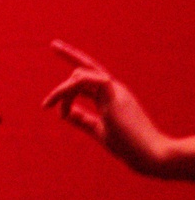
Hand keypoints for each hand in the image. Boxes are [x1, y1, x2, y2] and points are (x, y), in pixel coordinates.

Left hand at [43, 42, 178, 177]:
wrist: (150, 155)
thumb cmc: (127, 146)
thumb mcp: (100, 131)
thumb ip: (84, 121)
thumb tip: (66, 114)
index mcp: (111, 96)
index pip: (90, 77)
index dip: (76, 68)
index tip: (61, 57)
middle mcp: (113, 89)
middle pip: (87, 68)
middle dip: (70, 54)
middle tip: (53, 44)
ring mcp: (115, 90)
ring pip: (80, 76)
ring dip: (61, 92)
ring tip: (50, 107)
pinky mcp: (114, 95)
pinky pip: (86, 80)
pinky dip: (69, 89)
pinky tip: (63, 108)